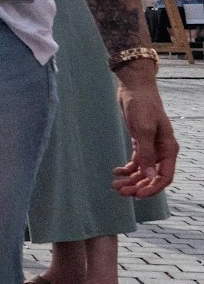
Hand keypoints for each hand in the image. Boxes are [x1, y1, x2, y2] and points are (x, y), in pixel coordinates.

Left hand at [113, 73, 177, 197]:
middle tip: (120, 191)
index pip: (165, 176)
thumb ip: (146, 152)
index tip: (137, 195)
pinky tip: (116, 172)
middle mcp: (162, 151)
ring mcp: (151, 147)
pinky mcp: (141, 143)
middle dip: (138, 186)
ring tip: (115, 184)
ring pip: (143, 171)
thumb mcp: (143, 129)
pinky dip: (127, 169)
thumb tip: (150, 175)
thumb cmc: (142, 106)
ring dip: (131, 180)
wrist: (134, 89)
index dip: (152, 188)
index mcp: (169, 149)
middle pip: (152, 176)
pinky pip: (136, 162)